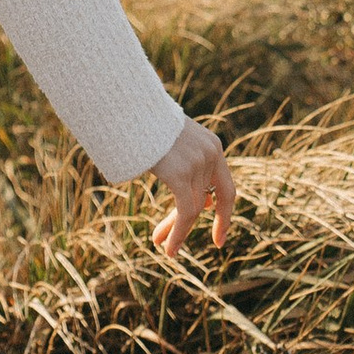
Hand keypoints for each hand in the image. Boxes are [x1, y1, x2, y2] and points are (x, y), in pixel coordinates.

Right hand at [147, 117, 235, 256]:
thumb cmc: (143, 120)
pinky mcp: (181, 174)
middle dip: (200, 226)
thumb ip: (190, 166)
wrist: (128, 104)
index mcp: (212, 145)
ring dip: (176, 231)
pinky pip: (185, 213)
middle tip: (190, 246)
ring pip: (193, 210)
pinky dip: (178, 233)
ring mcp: (197, 163)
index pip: (225, 188)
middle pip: (209, 201)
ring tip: (161, 246)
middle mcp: (210, 154)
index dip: (223, 214)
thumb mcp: (173, 141)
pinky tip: (168, 249)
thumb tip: (202, 200)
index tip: (218, 236)